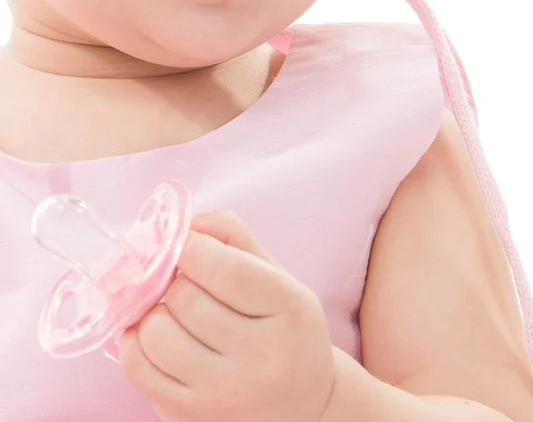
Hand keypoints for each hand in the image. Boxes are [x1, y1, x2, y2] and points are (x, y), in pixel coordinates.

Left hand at [120, 211, 335, 421]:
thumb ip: (232, 236)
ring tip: (177, 314)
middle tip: (190, 283)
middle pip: (184, 298)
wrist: (301, 403)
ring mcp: (223, 395)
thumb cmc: (283, 326)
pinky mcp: (189, 417)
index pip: (223, 268)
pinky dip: (137, 342)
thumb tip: (181, 224)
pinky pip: (137, 368)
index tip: (187, 245)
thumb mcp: (276, 274)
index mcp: (289, 310)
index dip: (192, 247)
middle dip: (177, 280)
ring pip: (154, 332)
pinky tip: (160, 337)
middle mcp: (260, 358)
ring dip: (155, 312)